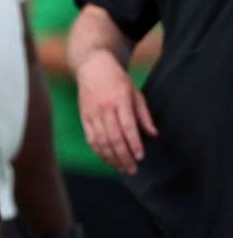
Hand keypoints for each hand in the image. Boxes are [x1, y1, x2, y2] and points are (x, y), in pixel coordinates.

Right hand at [76, 50, 156, 173]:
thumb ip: (143, 115)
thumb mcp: (135, 92)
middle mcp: (104, 108)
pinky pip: (91, 138)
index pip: (127, 127)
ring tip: (121, 168)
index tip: (140, 157)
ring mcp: (92, 114)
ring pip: (101, 141)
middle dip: (123, 156)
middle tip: (132, 169)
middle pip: (113, 138)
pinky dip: (98, 151)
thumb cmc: (117, 80)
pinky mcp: (84, 117)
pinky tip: (107, 159)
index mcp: (120, 100)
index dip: (134, 143)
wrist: (92, 67)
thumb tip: (153, 135)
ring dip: (111, 157)